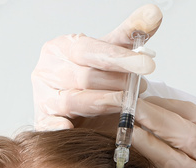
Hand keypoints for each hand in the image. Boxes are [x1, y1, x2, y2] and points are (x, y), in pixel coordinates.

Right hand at [32, 4, 161, 131]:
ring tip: (126, 103)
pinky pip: (50, 125)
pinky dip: (59, 127)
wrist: (73, 98)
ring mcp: (42, 97)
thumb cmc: (91, 74)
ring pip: (72, 100)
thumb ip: (131, 33)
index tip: (147, 64)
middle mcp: (46, 71)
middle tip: (141, 87)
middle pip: (84, 77)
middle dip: (116, 83)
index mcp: (60, 48)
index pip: (90, 50)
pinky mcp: (41, 120)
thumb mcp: (111, 51)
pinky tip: (72, 128)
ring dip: (103, 103)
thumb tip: (154, 13)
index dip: (119, 57)